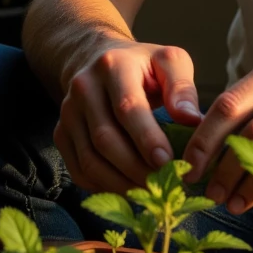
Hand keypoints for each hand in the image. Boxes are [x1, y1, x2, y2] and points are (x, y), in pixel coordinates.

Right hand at [54, 40, 201, 192]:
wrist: (100, 60)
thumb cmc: (143, 66)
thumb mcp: (169, 62)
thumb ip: (182, 87)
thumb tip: (192, 120)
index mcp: (113, 65)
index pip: (127, 107)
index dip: (146, 138)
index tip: (168, 162)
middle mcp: (83, 88)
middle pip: (105, 138)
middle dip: (135, 168)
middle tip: (163, 185)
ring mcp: (68, 112)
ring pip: (89, 159)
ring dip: (120, 183)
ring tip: (148, 192)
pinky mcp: (61, 133)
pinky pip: (78, 169)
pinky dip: (102, 187)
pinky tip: (127, 190)